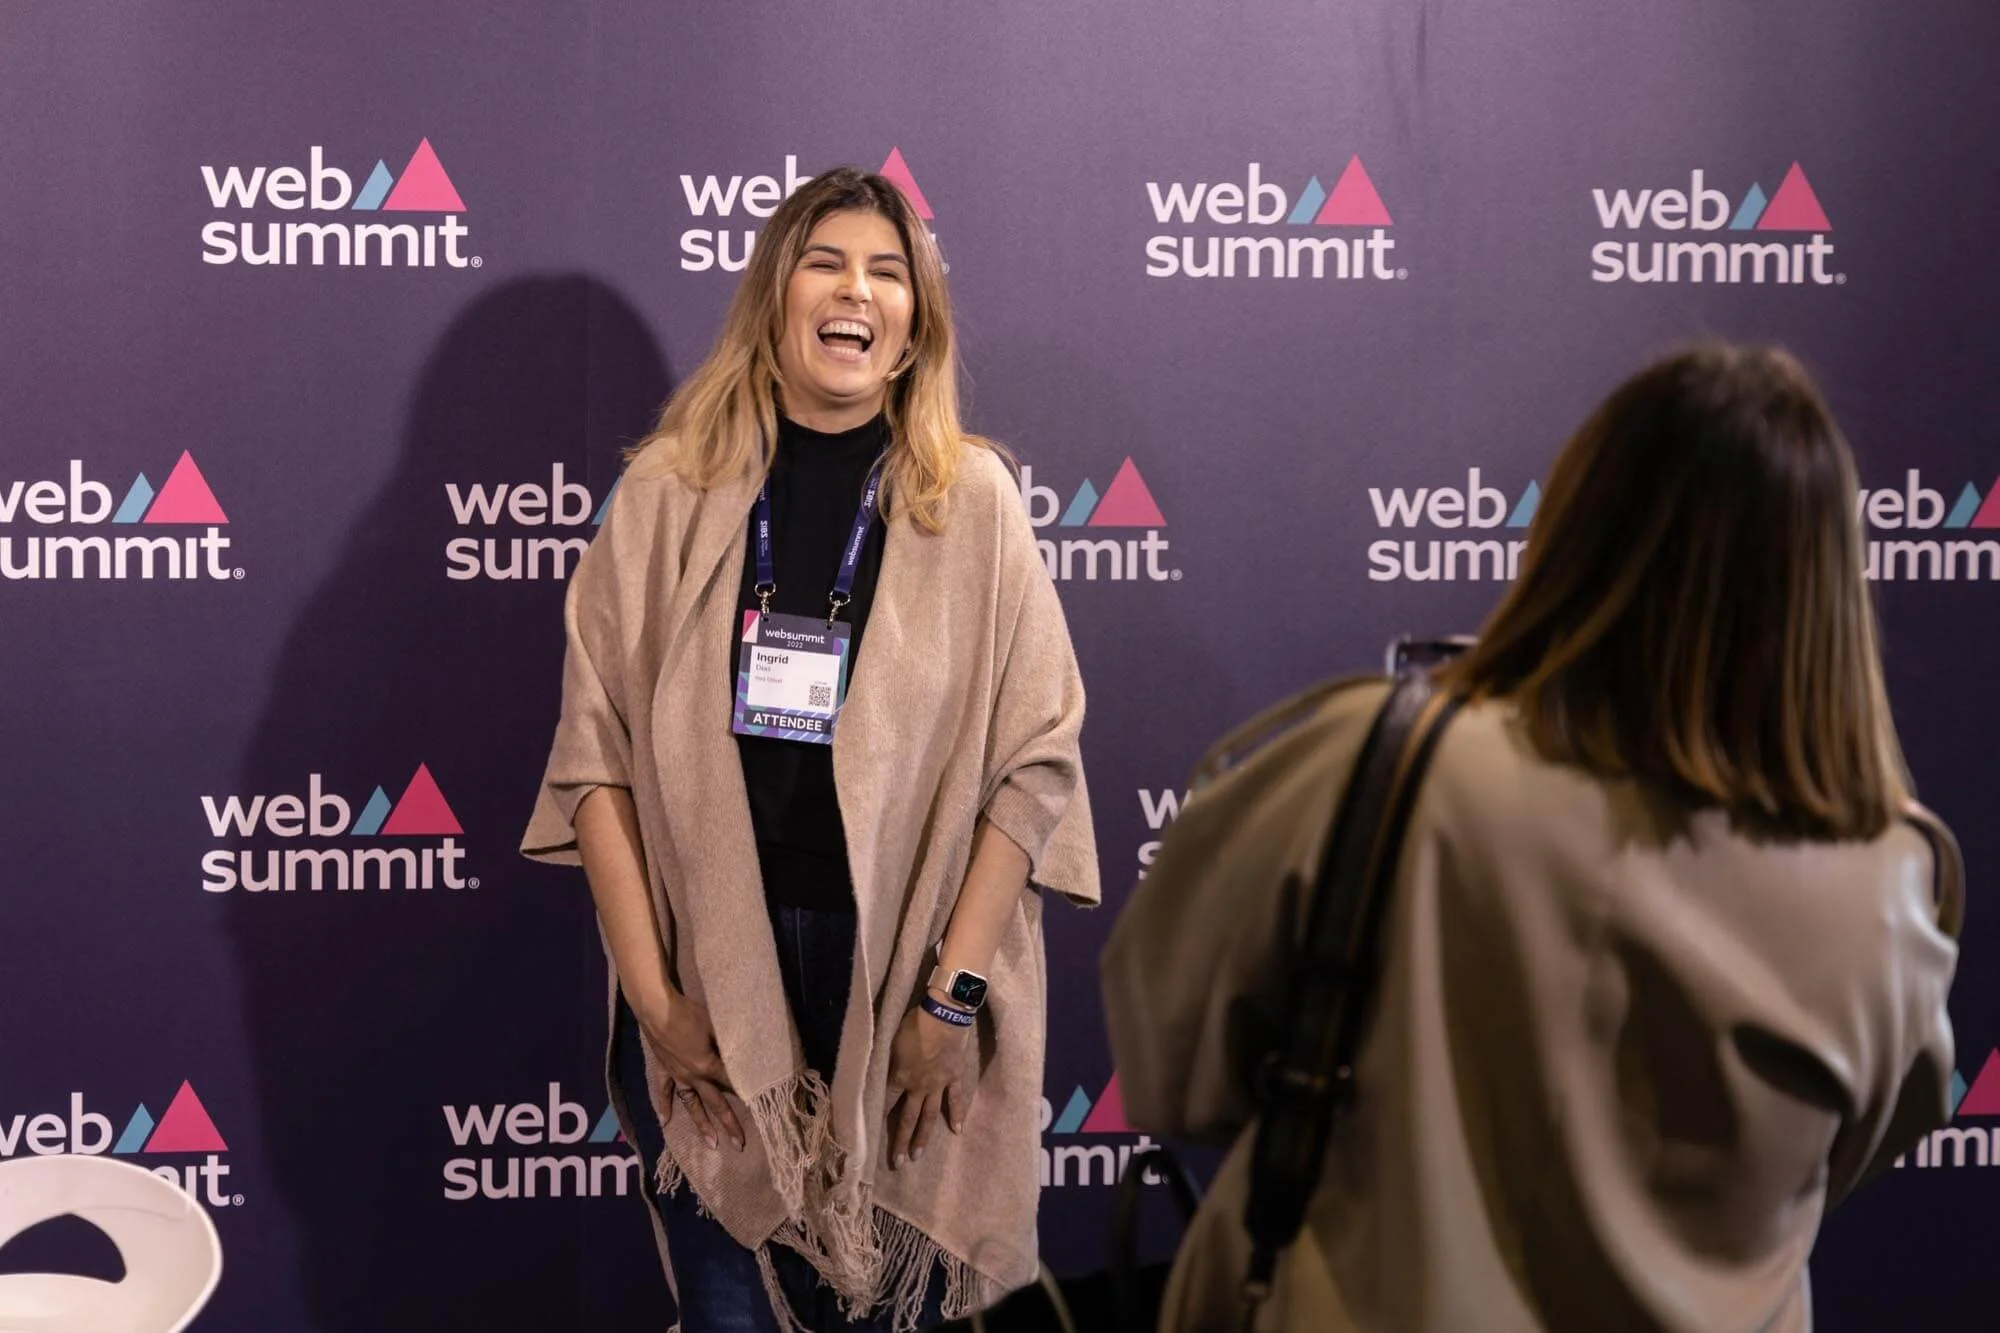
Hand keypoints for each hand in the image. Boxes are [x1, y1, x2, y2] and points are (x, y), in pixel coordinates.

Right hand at [635, 988, 744, 1151]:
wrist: (657, 1010)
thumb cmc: (690, 1014)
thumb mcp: (715, 1026)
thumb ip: (729, 1044)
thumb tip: (744, 1053)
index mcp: (708, 1067)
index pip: (733, 1084)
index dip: (748, 1094)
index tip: (761, 1109)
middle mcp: (694, 1077)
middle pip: (716, 1104)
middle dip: (729, 1125)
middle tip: (739, 1145)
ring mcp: (678, 1076)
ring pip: (692, 1105)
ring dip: (702, 1125)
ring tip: (712, 1144)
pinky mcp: (664, 1070)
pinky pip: (664, 1091)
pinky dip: (663, 1106)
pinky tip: (665, 1121)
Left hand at [883, 998, 974, 1168]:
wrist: (944, 1017)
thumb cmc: (914, 1024)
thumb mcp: (892, 1041)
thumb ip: (888, 1061)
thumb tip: (879, 1071)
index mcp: (900, 1077)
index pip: (886, 1102)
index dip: (878, 1118)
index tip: (870, 1136)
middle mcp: (918, 1087)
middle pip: (908, 1118)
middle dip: (901, 1141)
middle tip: (897, 1163)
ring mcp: (938, 1085)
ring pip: (930, 1115)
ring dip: (924, 1136)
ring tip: (918, 1156)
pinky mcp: (954, 1077)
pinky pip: (956, 1100)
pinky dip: (957, 1114)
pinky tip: (957, 1130)